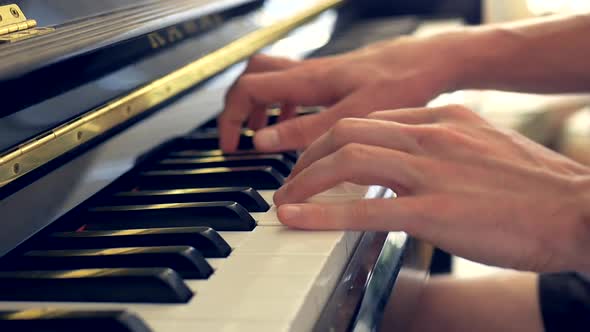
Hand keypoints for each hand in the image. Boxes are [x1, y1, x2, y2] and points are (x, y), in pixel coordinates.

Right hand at [218, 33, 462, 151]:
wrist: (431, 62)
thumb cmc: (401, 83)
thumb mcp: (352, 116)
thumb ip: (306, 130)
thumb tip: (263, 141)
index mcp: (307, 79)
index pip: (247, 89)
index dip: (231, 118)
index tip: (231, 148)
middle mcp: (308, 72)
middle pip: (252, 78)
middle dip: (238, 107)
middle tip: (240, 138)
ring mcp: (320, 74)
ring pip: (272, 81)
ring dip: (261, 108)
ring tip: (265, 137)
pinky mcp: (334, 79)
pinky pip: (295, 87)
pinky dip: (286, 107)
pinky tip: (300, 126)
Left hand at [273, 104, 589, 273]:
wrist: (580, 210)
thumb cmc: (535, 188)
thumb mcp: (483, 149)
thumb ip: (443, 150)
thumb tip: (408, 166)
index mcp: (444, 120)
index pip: (370, 119)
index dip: (333, 139)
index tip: (318, 158)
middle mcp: (433, 136)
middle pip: (348, 131)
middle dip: (309, 155)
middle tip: (291, 177)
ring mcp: (432, 172)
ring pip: (348, 161)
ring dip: (306, 180)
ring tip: (285, 199)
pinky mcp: (436, 211)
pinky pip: (364, 208)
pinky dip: (322, 212)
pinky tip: (295, 217)